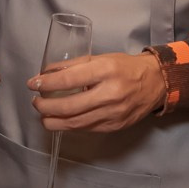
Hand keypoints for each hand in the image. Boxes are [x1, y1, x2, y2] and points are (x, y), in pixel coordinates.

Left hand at [29, 52, 166, 132]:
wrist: (156, 83)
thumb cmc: (125, 67)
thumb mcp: (100, 58)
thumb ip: (73, 65)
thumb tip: (46, 72)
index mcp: (106, 71)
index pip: (69, 80)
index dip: (47, 83)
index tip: (32, 84)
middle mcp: (110, 94)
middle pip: (69, 106)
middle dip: (46, 106)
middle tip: (36, 102)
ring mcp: (113, 114)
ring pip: (75, 123)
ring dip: (53, 120)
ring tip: (43, 114)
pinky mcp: (114, 127)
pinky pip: (86, 129)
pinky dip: (69, 125)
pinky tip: (61, 120)